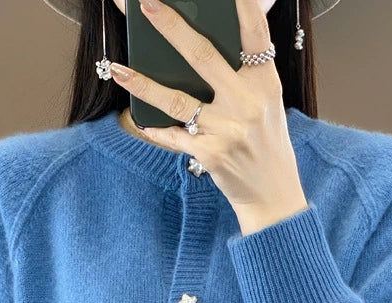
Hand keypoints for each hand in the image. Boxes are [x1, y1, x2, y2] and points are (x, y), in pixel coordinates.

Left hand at [109, 0, 308, 235]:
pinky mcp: (211, 154)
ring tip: (118, 69)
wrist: (274, 195)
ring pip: (177, 99)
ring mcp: (228, 129)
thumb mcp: (267, 104)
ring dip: (143, 83)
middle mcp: (248, 102)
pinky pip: (174, 136)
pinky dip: (156, 128)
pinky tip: (140, 121)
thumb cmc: (266, 144)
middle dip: (171, 27)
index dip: (242, 5)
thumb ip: (244, 75)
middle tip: (146, 4)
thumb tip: (202, 46)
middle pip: (203, 56)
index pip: (254, 34)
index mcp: (266, 83)